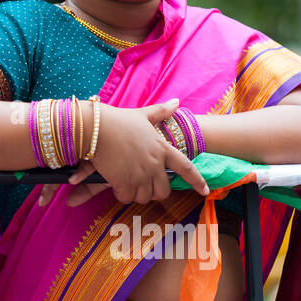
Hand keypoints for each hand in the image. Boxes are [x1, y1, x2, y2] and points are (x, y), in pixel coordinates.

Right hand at [40, 99, 207, 207]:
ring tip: (127, 184)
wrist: (96, 128)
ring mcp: (141, 174)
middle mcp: (155, 164)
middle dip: (154, 192)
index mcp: (162, 148)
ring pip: (145, 197)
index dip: (197, 181)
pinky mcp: (125, 182)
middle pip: (163, 191)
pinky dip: (122, 194)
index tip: (205, 191)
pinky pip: (127, 197)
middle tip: (142, 186)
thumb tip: (176, 102)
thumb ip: (161, 111)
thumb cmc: (118, 120)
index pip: (186, 167)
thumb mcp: (142, 114)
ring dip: (136, 194)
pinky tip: (116, 185)